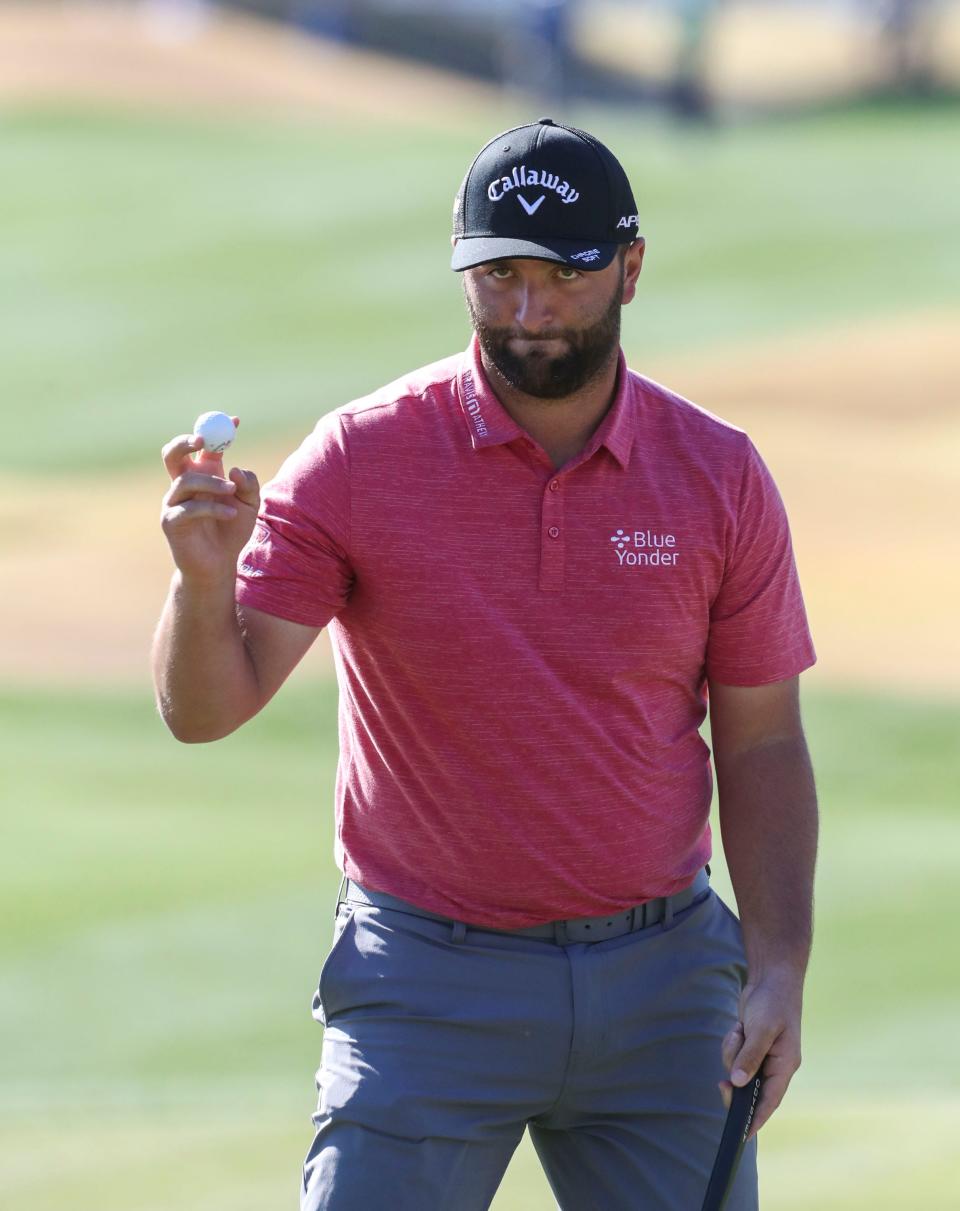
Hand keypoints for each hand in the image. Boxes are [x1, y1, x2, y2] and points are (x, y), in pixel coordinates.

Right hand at [160, 419, 259, 584]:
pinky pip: (189, 508)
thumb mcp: (249, 504)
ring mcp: (173, 502)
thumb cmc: (232, 531)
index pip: (202, 446)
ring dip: (212, 483)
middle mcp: (183, 485)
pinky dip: (213, 508)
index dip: (216, 431)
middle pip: (172, 453)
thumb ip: (248, 483)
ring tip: (233, 492)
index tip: (236, 421)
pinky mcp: (171, 521)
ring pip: (186, 481)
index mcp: (201, 475)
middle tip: (205, 442)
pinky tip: (231, 514)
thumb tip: (234, 467)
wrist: (220, 564)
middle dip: (185, 442)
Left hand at [719, 967, 802, 1139]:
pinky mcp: (751, 1045)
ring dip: (732, 1052)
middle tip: (721, 1085)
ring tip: (740, 1030)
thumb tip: (737, 1083)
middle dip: (735, 1084)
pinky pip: (734, 1054)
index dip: (757, 1119)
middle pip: (750, 1089)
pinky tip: (738, 1026)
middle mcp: (775, 1065)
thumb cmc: (773, 1002)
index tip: (742, 1136)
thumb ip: (750, 1056)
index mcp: (785, 1065)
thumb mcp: (762, 1029)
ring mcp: (762, 1055)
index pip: (770, 1101)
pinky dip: (732, 1042)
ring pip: (737, 1069)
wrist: (772, 978)